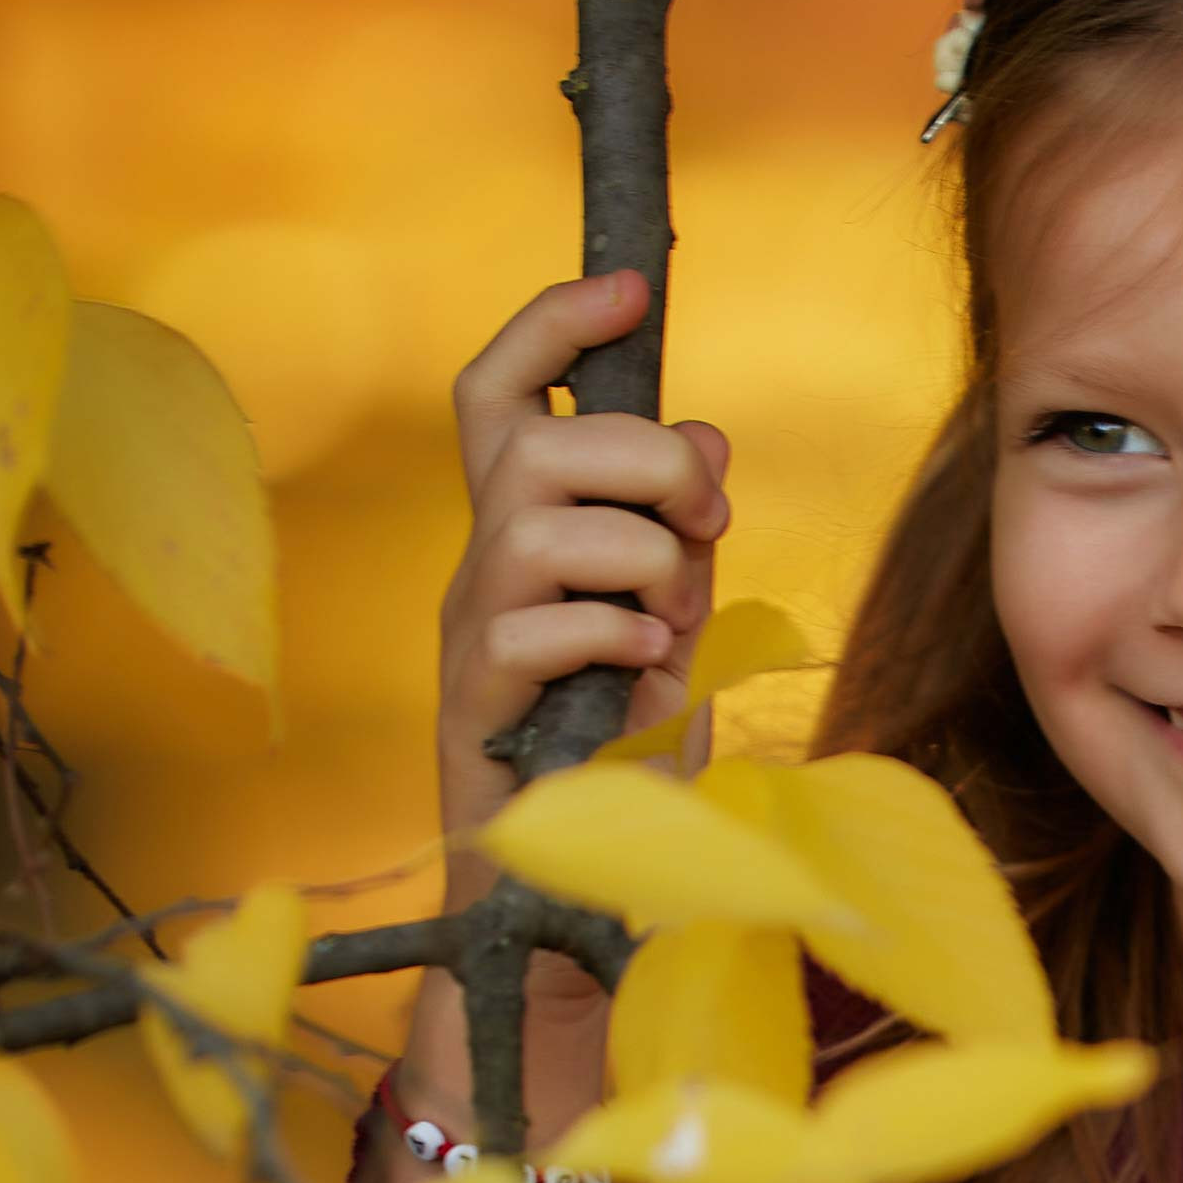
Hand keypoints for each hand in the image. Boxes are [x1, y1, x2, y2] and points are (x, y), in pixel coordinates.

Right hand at [383, 273, 730, 1179]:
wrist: (576, 893)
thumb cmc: (624, 756)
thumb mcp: (675, 621)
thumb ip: (683, 531)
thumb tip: (709, 437)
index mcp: (524, 530)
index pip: (501, 391)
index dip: (553, 325)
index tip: (628, 289)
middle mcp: (481, 565)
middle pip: (533, 440)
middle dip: (644, 457)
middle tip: (707, 521)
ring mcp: (472, 634)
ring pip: (538, 518)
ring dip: (638, 552)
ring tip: (670, 618)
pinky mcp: (477, 707)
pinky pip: (538, 625)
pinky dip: (617, 635)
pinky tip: (645, 679)